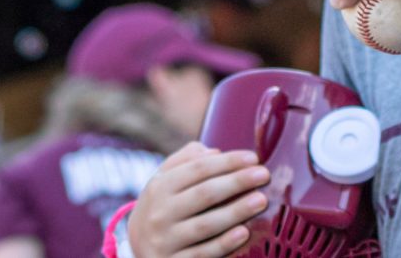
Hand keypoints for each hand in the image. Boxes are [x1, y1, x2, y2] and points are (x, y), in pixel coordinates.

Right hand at [127, 144, 267, 257]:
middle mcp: (160, 213)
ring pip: (206, 224)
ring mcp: (166, 240)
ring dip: (237, 211)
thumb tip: (214, 152)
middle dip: (237, 182)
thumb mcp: (163, 182)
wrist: (136, 250)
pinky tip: (244, 232)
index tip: (253, 158)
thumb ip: (185, 162)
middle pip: (205, 194)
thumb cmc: (161, 208)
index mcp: (159, 187)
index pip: (198, 169)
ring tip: (261, 200)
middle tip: (264, 175)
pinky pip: (203, 254)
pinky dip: (224, 243)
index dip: (228, 162)